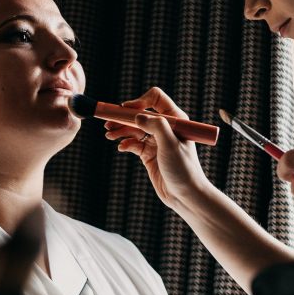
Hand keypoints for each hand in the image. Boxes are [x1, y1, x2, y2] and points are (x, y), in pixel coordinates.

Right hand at [104, 87, 210, 208]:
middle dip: (124, 117)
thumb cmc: (183, 169)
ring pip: (134, 129)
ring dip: (121, 130)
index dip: (139, 101)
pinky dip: (126, 143)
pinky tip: (121, 147)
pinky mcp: (149, 154)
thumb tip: (137, 116)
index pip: (155, 99)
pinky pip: (133, 143)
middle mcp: (165, 127)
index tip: (126, 110)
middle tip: (108, 123)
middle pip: (140, 114)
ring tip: (109, 135)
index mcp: (175, 120)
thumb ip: (156, 126)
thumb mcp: (170, 145)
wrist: (185, 195)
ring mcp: (156, 141)